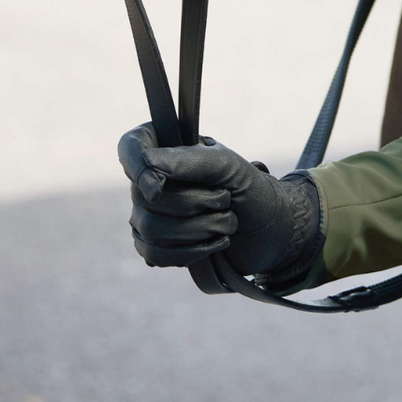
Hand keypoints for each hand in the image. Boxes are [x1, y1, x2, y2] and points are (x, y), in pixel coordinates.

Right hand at [117, 124, 322, 285]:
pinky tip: (213, 245)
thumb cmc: (250, 188)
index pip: (131, 148)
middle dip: (193, 204)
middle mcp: (150, 179)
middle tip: (226, 200)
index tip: (159, 187)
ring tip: (227, 224)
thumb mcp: (227, 166)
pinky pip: (153, 254)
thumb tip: (148, 165)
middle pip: (144, 197)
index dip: (137, 168)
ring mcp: (148, 214)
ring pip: (149, 228)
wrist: (270, 230)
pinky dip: (189, 253)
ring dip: (197, 230)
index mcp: (166, 148)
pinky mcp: (155, 246)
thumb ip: (190, 160)